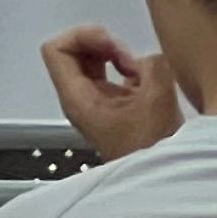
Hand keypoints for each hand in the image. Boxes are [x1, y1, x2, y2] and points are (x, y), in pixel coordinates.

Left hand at [40, 25, 180, 161]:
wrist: (160, 181)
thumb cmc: (151, 146)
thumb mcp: (157, 99)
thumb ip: (152, 64)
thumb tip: (146, 61)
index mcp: (77, 98)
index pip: (56, 49)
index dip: (85, 36)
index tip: (113, 48)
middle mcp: (78, 98)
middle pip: (73, 50)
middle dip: (103, 43)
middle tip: (128, 58)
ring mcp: (93, 102)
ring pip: (91, 60)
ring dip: (115, 54)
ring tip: (138, 69)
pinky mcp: (111, 105)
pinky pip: (108, 72)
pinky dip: (124, 66)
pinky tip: (143, 79)